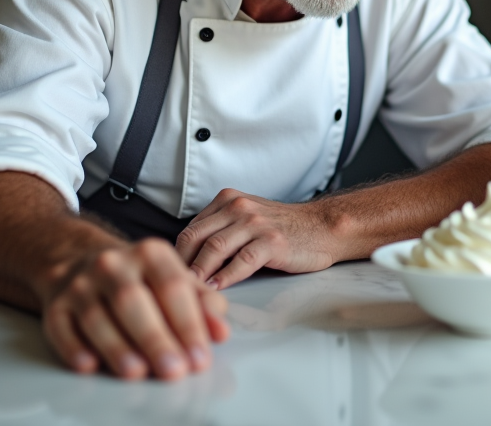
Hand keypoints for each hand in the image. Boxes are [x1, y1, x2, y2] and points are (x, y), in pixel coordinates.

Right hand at [40, 237, 230, 380]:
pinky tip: (89, 365)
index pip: (173, 287)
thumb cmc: (136, 276)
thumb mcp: (172, 278)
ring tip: (138, 372)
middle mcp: (113, 263)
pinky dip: (74, 347)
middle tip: (174, 370)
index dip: (189, 324)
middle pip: (133, 301)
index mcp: (150, 253)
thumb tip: (220, 332)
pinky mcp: (54, 304)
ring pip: (97, 316)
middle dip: (155, 338)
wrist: (78, 259)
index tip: (201, 357)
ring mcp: (80, 283)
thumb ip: (201, 304)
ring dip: (117, 347)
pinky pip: (61, 326)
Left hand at [175, 189, 338, 290]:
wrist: (321, 227)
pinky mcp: (272, 241)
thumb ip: (219, 229)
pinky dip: (226, 277)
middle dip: (181, 265)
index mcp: (227, 200)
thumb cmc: (282, 228)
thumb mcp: (246, 218)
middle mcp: (239, 207)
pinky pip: (242, 260)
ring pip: (215, 248)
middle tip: (172, 288)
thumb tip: (186, 258)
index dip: (176, 256)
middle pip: (196, 237)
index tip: (169, 276)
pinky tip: (217, 288)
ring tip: (190, 290)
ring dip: (199, 272)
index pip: (190, 229)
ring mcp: (256, 223)